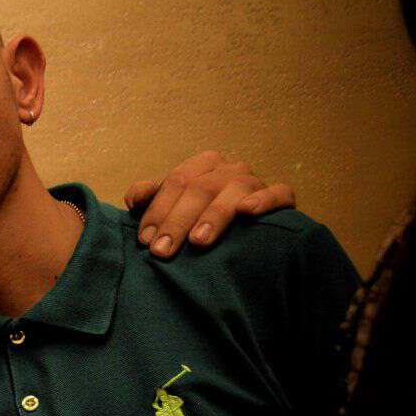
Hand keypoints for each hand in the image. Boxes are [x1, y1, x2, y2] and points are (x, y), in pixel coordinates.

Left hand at [123, 150, 294, 258]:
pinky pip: (278, 193)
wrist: (248, 233)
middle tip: (162, 250)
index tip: (145, 240)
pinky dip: (263, 200)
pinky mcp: (281, 197)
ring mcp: (255, 181)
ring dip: (215, 214)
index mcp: (203, 166)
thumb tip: (133, 199)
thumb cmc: (200, 218)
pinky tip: (248, 212)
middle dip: (178, 221)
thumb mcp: (174, 207)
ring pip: (235, 189)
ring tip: (198, 241)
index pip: (177, 181)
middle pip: (201, 188)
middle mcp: (229, 169)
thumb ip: (153, 198)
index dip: (158, 209)